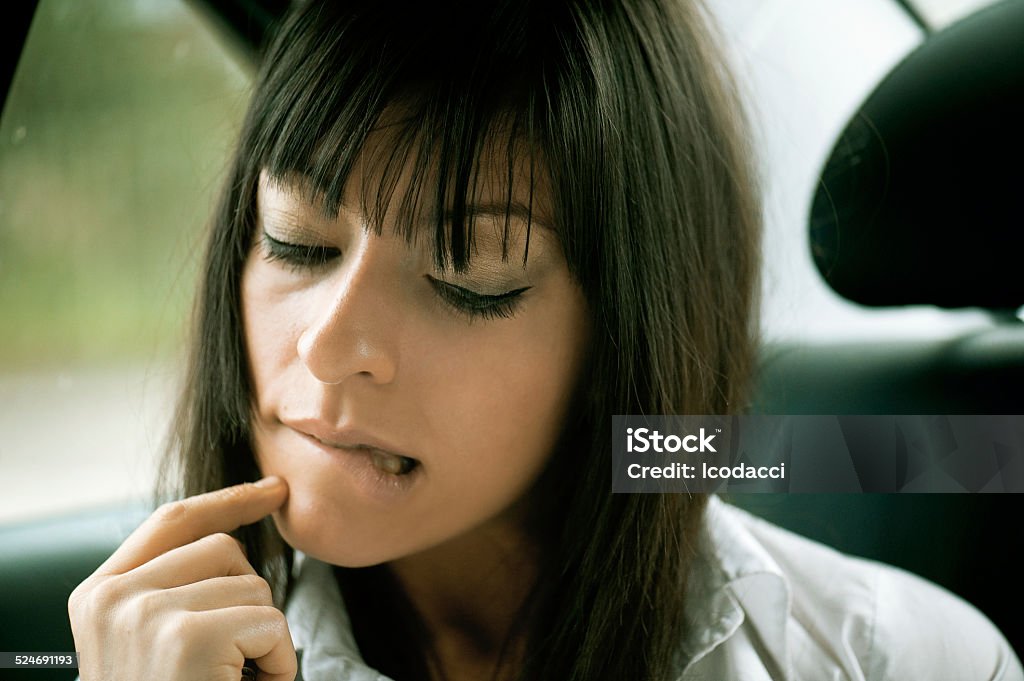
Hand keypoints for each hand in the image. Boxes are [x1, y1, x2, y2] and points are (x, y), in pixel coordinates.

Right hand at [68, 476, 295, 680]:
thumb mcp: (149, 642)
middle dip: (249, 598)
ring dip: (265, 636)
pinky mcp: (187, 640)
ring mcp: (146, 615)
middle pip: (224, 549)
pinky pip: (271, 623)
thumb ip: (170, 589)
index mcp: (98, 596)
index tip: (273, 490)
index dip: (229, 499)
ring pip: (253, 586)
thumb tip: (233, 536)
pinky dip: (279, 663)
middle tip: (231, 659)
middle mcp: (112, 599)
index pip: (173, 522)